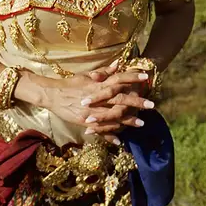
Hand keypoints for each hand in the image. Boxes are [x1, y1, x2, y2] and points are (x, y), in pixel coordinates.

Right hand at [37, 60, 153, 143]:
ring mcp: (92, 111)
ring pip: (114, 116)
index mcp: (98, 84)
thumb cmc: (71, 84)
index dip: (132, 78)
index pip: (119, 79)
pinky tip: (120, 140)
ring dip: (128, 120)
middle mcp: (97, 97)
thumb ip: (103, 72)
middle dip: (137, 102)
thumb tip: (118, 65)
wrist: (53, 95)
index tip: (146, 78)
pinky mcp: (85, 122)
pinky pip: (100, 129)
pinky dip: (110, 135)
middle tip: (151, 105)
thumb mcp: (87, 76)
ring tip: (142, 123)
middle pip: (120, 99)